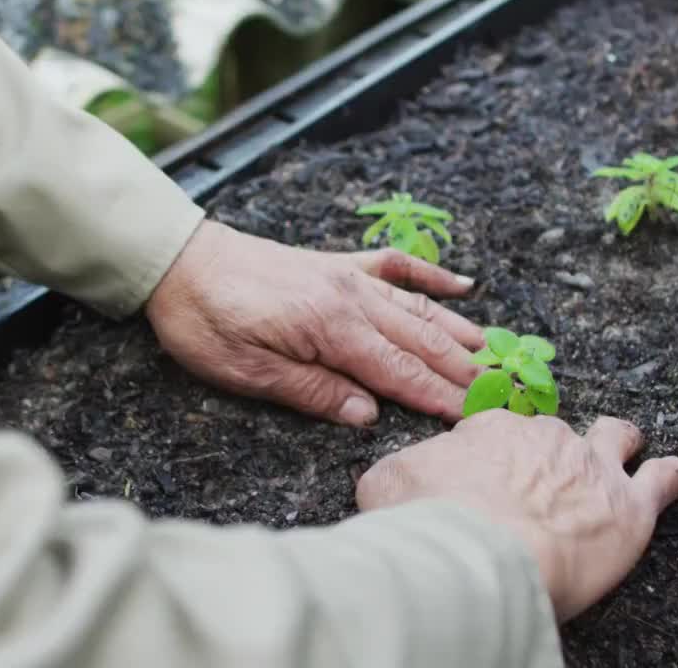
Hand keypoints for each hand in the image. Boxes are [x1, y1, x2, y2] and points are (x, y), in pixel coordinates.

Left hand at [145, 220, 484, 425]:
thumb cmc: (205, 321)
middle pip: (418, 341)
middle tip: (500, 393)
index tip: (472, 417)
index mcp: (331, 328)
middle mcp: (350, 298)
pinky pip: (393, 267)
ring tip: (491, 351)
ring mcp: (346, 277)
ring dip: (455, 331)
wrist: (178, 260)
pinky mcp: (334, 265)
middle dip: (460, 369)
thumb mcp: (248, 372)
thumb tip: (368, 416)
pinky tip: (458, 286)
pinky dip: (428, 277)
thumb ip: (313, 391)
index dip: (437, 397)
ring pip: (415, 308)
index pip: (398, 372)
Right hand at [355, 411, 677, 621]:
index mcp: (490, 429)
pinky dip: (670, 477)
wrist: (478, 556)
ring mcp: (592, 466)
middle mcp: (545, 436)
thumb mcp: (384, 486)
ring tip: (619, 457)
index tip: (490, 481)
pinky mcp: (629, 506)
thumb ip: (395, 475)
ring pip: (616, 437)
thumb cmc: (430, 523)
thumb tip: (395, 481)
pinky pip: (664, 478)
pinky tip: (673, 478)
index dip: (495, 459)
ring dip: (618, 446)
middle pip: (555, 435)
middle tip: (539, 490)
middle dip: (550, 456)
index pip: (498, 433)